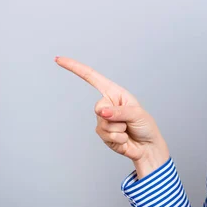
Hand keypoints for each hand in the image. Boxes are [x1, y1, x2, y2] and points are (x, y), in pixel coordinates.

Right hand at [55, 56, 168, 175]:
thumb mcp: (137, 114)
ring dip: (119, 130)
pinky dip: (118, 138)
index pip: (92, 78)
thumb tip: (102, 112)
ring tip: (128, 130)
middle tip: (128, 121)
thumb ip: (119, 111)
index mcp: (116, 93)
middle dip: (115, 116)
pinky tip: (125, 138)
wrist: (147, 147)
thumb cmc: (145, 126)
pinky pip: (106, 136)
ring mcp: (103, 119)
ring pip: (103, 124)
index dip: (75, 68)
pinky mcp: (102, 134)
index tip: (59, 60)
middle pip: (98, 107)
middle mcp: (108, 104)